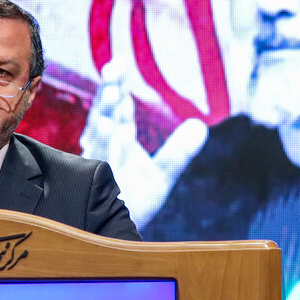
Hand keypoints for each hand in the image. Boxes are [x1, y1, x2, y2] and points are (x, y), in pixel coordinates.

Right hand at [80, 60, 206, 225]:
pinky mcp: (102, 187)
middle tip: (114, 68)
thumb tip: (200, 125)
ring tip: (116, 95)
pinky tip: (120, 132)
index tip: (119, 63)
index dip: (116, 85)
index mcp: (116, 141)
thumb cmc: (133, 203)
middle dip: (109, 93)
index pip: (116, 108)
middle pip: (105, 115)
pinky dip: (112, 147)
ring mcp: (100, 167)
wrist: (118, 236)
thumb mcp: (162, 176)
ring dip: (108, 115)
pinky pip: (106, 164)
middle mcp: (103, 150)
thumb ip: (178, 151)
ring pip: (101, 137)